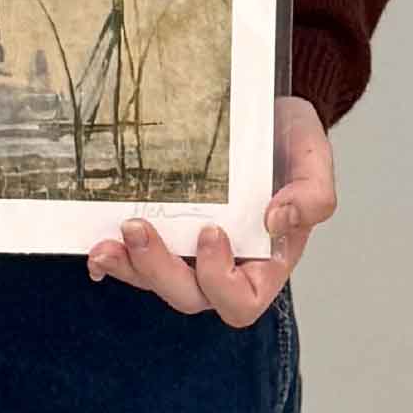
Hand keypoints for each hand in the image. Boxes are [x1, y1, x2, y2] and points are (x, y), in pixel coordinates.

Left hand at [85, 95, 333, 327]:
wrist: (262, 112)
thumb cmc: (290, 141)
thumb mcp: (313, 159)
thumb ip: (313, 195)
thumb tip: (276, 221)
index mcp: (266, 261)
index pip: (242, 300)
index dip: (221, 280)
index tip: (211, 232)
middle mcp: (226, 266)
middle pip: (190, 297)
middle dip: (159, 270)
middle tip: (138, 228)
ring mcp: (191, 253)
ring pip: (156, 282)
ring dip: (130, 268)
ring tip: (107, 242)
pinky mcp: (165, 233)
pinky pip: (138, 261)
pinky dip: (116, 260)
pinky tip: (99, 247)